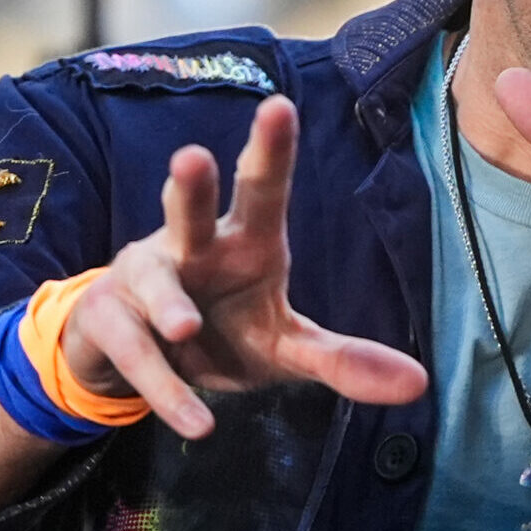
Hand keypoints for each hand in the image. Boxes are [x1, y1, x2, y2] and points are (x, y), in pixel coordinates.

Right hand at [59, 96, 429, 438]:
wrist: (137, 360)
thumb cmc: (224, 332)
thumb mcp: (287, 348)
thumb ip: (345, 361)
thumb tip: (420, 383)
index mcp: (243, 240)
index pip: (261, 188)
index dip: (270, 150)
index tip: (278, 106)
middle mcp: (190, 247)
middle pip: (190, 210)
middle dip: (190, 187)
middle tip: (189, 156)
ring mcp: (144, 280)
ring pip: (154, 282)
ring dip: (168, 301)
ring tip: (186, 325)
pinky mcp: (111, 323)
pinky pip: (139, 356)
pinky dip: (168, 391)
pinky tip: (198, 424)